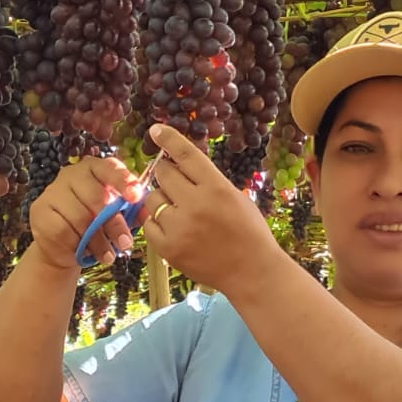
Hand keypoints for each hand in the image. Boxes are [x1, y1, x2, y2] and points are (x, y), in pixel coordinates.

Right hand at [30, 155, 144, 272]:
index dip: (123, 182)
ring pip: (80, 217)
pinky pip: (63, 230)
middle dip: (114, 223)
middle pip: (96, 197)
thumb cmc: (97, 224)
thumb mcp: (118, 215)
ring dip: (97, 240)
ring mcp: (53, 191)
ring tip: (108, 255)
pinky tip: (84, 252)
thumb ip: (132, 210)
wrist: (66, 246)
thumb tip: (149, 210)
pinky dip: (77, 244)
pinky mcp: (40, 210)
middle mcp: (71, 174)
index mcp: (94, 168)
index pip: (109, 168)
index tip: (136, 197)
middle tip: (125, 243)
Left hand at [143, 124, 279, 291]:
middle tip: (174, 182)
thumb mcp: (236, 197)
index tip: (156, 130)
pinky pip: (149, 224)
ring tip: (178, 210)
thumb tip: (180, 164)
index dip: (168, 139)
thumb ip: (209, 181)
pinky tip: (172, 227)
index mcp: (216, 188)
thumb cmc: (249, 232)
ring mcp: (180, 227)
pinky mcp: (168, 248)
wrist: (252, 272)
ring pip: (152, 198)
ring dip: (161, 199)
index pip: (186, 154)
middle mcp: (196, 204)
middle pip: (164, 173)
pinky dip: (156, 222)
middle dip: (166, 173)